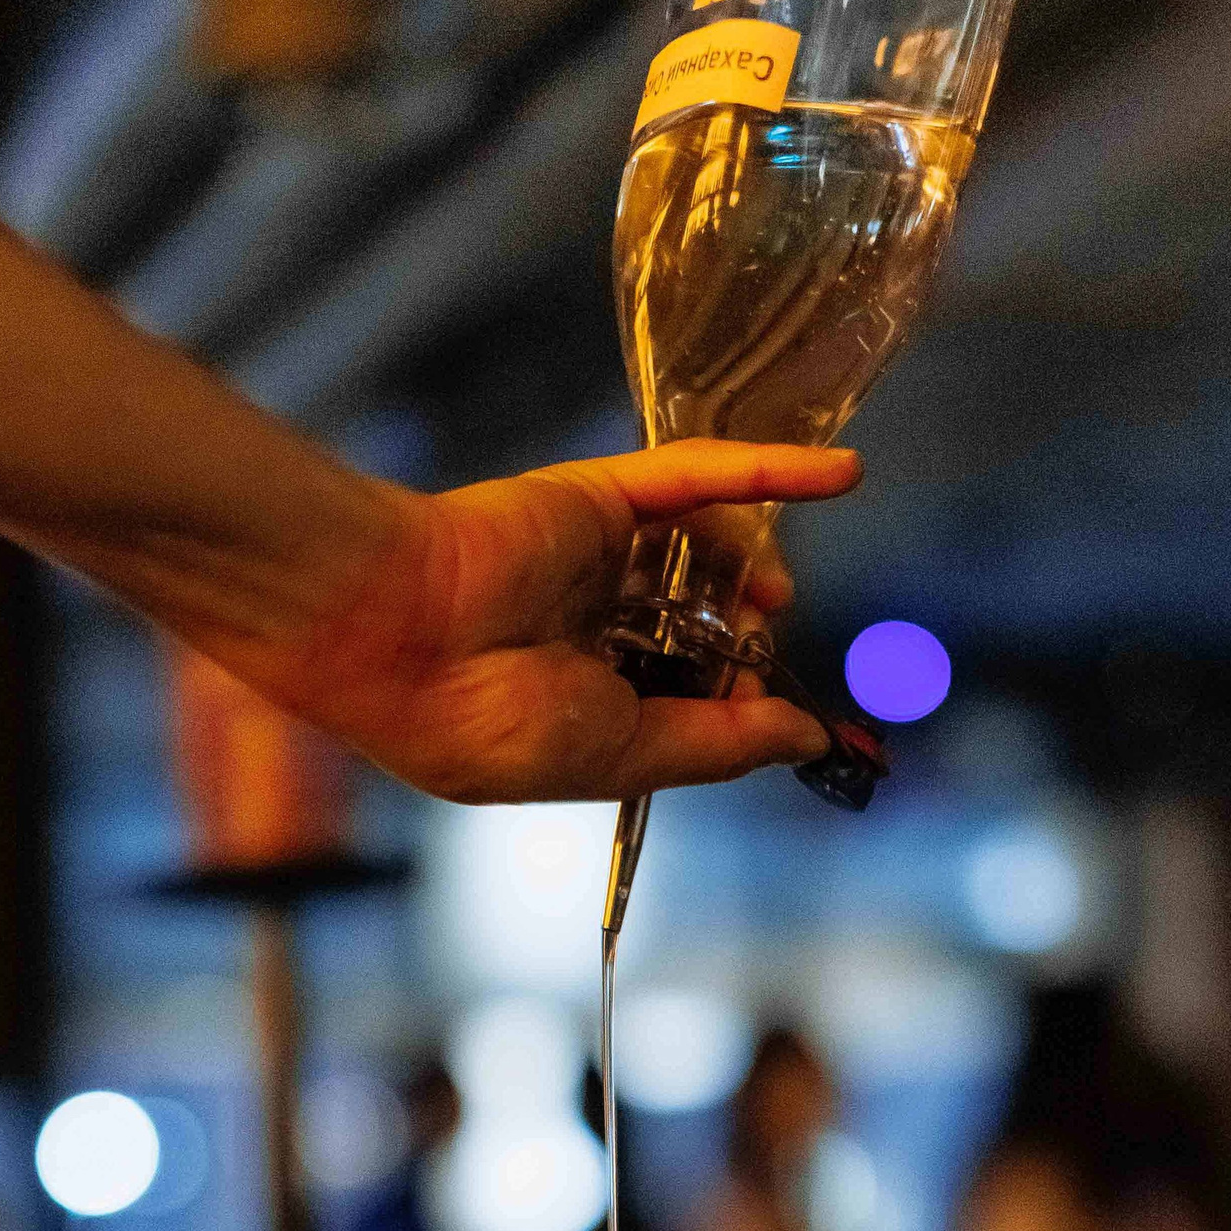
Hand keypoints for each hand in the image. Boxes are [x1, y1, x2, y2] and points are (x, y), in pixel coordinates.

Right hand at [177, 440, 862, 805]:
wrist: (390, 634)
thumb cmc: (479, 719)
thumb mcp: (622, 758)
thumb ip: (719, 745)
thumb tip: (804, 740)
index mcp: (578, 714)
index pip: (685, 708)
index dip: (744, 713)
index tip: (802, 726)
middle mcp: (587, 638)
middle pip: (699, 633)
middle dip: (746, 651)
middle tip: (774, 660)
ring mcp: (595, 564)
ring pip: (700, 560)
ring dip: (749, 578)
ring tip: (773, 597)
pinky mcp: (601, 499)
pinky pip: (699, 479)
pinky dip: (772, 473)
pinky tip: (840, 472)